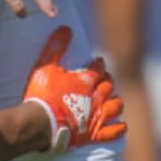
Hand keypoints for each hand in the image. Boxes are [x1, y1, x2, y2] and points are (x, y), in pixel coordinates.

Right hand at [22, 26, 125, 152]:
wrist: (41, 122)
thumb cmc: (42, 94)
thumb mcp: (45, 66)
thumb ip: (56, 47)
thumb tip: (66, 28)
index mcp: (85, 80)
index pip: (98, 69)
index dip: (99, 64)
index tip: (98, 61)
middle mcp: (96, 97)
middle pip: (108, 86)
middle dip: (107, 81)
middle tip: (103, 80)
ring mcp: (97, 116)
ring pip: (116, 106)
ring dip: (115, 102)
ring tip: (113, 100)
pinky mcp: (95, 133)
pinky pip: (114, 131)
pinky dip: (119, 127)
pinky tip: (120, 124)